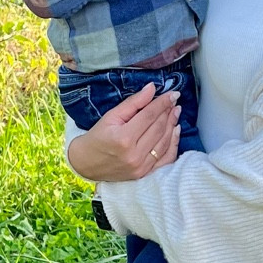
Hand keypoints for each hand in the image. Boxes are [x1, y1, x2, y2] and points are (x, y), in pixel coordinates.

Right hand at [67, 82, 181, 182]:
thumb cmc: (97, 137)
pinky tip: (175, 131)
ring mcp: (141, 167)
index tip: (173, 94)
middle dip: (169, 112)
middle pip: (159, 128)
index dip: (162, 103)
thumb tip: (152, 88)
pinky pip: (166, 159)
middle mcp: (134, 154)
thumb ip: (133, 103)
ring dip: (173, 125)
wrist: (86, 164)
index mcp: (123, 138)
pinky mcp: (145, 174)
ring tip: (175, 112)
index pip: (149, 116)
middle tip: (174, 101)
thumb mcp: (111, 116)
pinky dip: (174, 144)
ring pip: (165, 143)